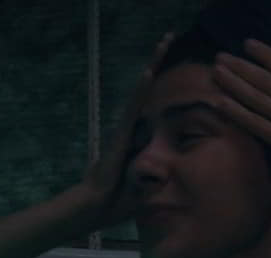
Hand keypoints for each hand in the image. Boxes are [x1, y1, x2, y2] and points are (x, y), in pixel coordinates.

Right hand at [81, 31, 177, 230]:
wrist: (95, 208)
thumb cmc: (118, 200)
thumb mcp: (147, 187)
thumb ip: (154, 178)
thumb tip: (162, 173)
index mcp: (138, 137)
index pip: (153, 106)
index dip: (163, 88)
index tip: (175, 67)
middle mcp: (130, 127)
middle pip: (147, 89)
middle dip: (157, 62)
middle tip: (169, 36)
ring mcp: (124, 128)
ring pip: (141, 92)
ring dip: (151, 66)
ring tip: (165, 42)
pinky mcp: (119, 134)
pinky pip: (132, 108)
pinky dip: (140, 90)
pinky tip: (148, 71)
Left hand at [211, 39, 270, 213]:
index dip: (265, 54)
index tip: (248, 45)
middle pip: (266, 79)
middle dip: (242, 66)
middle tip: (221, 56)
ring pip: (257, 97)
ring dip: (234, 83)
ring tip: (216, 72)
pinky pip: (256, 123)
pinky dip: (237, 112)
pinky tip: (221, 102)